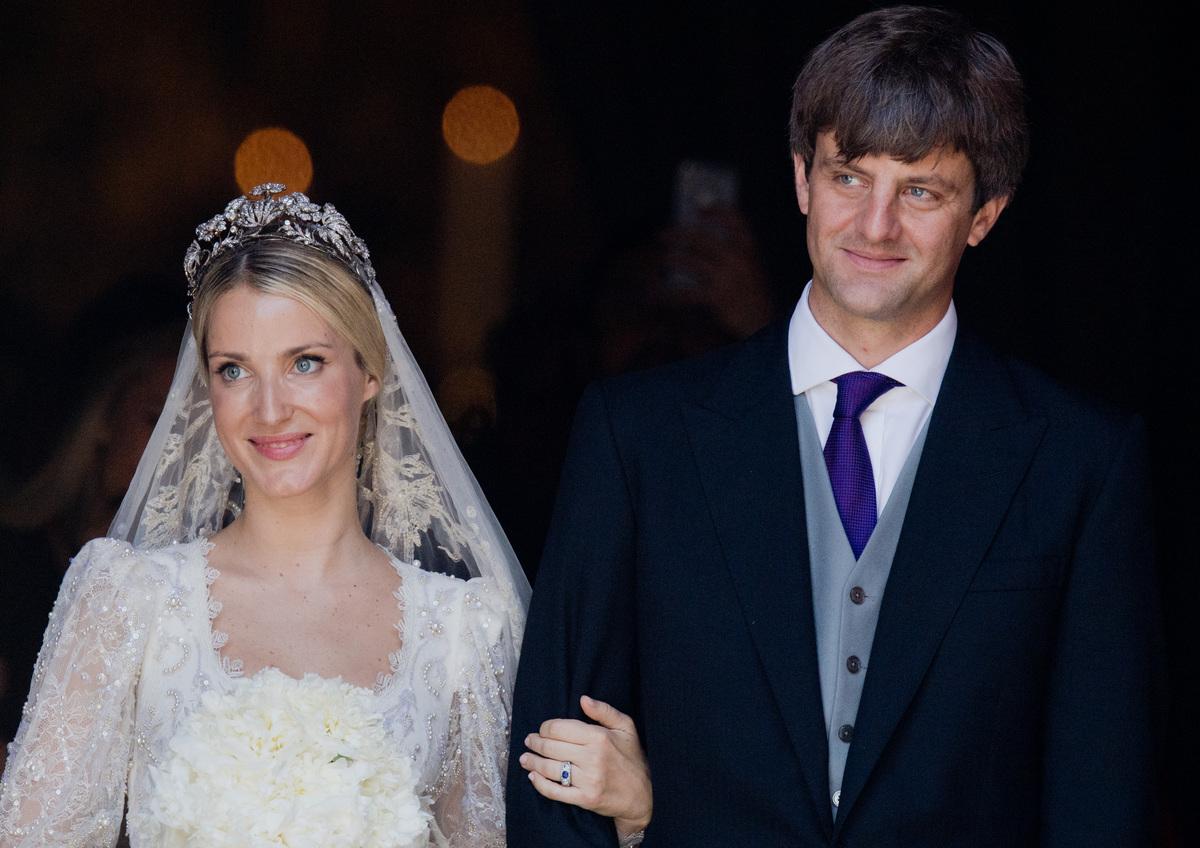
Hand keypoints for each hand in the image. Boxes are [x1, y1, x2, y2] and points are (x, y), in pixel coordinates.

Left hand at [519, 695, 651, 835]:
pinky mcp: (585, 798)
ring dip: (532, 762)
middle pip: (551, 747)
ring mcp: (588, 780)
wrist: (645, 795)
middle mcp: (592, 758)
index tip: (542, 729)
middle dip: (535, 743)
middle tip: (529, 741)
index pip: (559, 728)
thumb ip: (604, 710)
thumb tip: (583, 699)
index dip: (545, 728)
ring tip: (524, 758)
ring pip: (550, 768)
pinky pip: (555, 791)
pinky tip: (533, 777)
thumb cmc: (633, 758)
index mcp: (599, 737)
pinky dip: (539, 784)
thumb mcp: (626, 728)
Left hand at [658, 207, 772, 337]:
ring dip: (673, 258)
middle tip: (662, 234)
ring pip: (692, 261)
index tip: (699, 209)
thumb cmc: (754, 293)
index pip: (735, 219)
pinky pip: (687, 293)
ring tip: (663, 258)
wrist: (763, 322)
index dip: (716, 211)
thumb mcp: (753, 266)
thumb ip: (735, 251)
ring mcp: (726, 277)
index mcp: (750, 248)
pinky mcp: (716, 297)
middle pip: (703, 239)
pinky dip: (670, 294)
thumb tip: (701, 238)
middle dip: (679, 234)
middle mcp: (738, 259)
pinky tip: (658, 292)